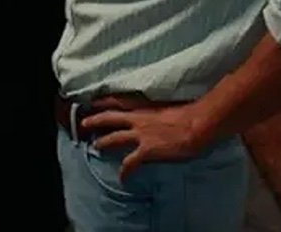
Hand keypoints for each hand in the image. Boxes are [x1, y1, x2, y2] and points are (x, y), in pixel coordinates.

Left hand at [81, 100, 209, 179]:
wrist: (196, 125)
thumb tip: (163, 119)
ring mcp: (140, 135)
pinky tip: (122, 179)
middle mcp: (138, 119)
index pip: (118, 101)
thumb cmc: (190, 115)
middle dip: (95, 120)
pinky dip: (124, 171)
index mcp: (144, 107)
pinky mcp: (146, 151)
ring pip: (114, 138)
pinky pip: (130, 163)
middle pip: (109, 118)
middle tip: (83, 123)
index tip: (93, 101)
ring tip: (96, 146)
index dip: (103, 101)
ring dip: (103, 143)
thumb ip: (160, 114)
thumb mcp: (169, 109)